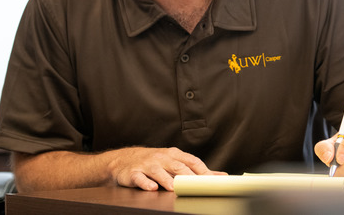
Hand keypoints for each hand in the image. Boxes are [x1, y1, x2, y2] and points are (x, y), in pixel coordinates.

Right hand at [108, 147, 225, 190]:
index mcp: (173, 155)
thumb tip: (220, 176)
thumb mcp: (174, 161)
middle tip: (197, 186)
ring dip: (166, 179)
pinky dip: (146, 183)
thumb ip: (196, 170)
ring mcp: (147, 165)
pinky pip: (139, 178)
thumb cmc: (154, 162)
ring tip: (174, 188)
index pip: (191, 161)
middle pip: (177, 166)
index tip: (212, 181)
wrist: (124, 160)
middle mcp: (161, 158)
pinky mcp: (134, 173)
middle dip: (187, 176)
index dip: (202, 171)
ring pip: (158, 171)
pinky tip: (152, 188)